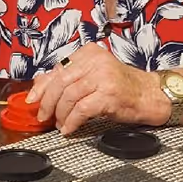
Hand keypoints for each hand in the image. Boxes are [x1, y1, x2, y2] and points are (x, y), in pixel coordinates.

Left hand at [27, 45, 170, 135]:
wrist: (149, 95)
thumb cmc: (120, 87)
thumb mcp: (92, 77)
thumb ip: (68, 79)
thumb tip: (38, 87)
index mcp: (89, 53)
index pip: (57, 69)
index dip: (42, 87)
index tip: (33, 100)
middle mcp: (96, 61)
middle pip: (60, 82)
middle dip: (48, 102)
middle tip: (43, 116)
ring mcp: (103, 76)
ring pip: (69, 96)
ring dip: (61, 114)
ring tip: (60, 124)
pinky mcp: (109, 94)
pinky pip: (81, 109)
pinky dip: (72, 121)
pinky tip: (69, 128)